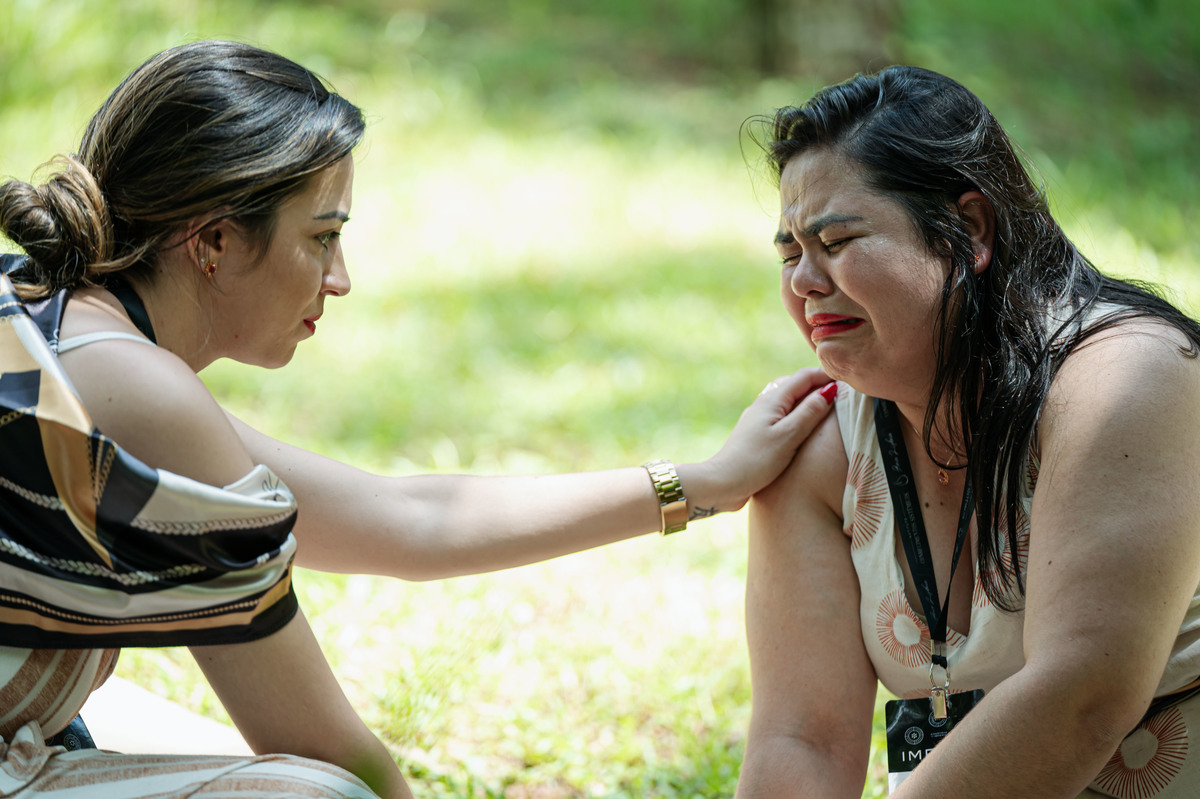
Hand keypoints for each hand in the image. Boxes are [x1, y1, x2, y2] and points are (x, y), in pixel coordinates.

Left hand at [687, 368, 834, 513]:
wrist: (722, 483)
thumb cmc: (756, 461)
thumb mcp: (789, 436)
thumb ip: (810, 412)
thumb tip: (830, 390)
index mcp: (773, 399)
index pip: (804, 377)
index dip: (827, 375)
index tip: (849, 380)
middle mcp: (764, 403)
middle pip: (795, 384)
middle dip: (817, 384)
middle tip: (842, 392)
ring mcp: (758, 417)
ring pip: (787, 399)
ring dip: (806, 398)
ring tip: (826, 406)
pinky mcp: (756, 433)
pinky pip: (780, 414)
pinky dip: (796, 412)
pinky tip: (802, 425)